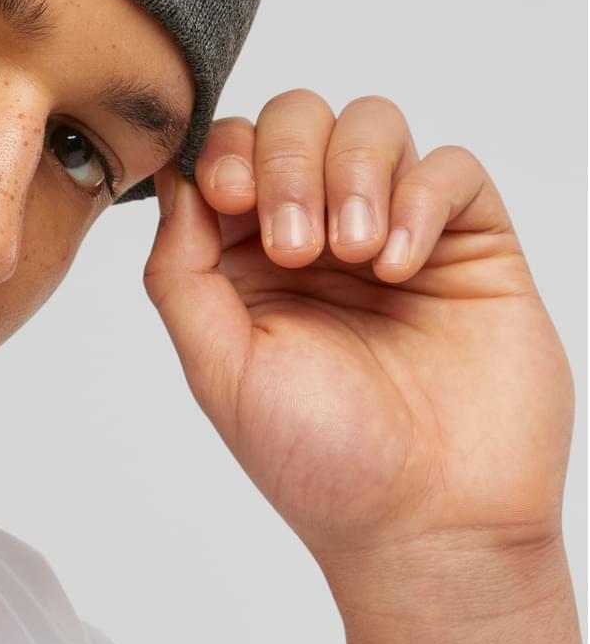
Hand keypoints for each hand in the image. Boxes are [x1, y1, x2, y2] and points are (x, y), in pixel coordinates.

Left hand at [143, 91, 574, 580]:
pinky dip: (420, 197)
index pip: (229, 152)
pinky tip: (400, 265)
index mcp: (247, 262)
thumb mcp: (218, 368)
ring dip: (353, 173)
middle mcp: (320, 236)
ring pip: (373, 124)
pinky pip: (450, 167)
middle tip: (298, 249)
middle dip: (288, 162)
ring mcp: (398, 233)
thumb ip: (180, 271)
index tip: (227, 201)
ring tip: (354, 255)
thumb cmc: (321, 465)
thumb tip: (174, 181)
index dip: (226, 154)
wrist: (427, 524)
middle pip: (297, 120)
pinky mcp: (470, 245)